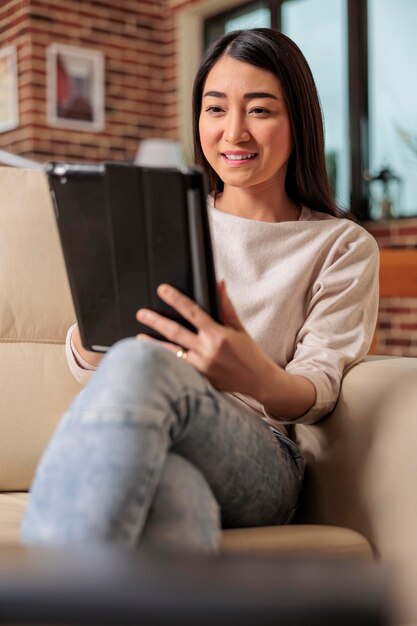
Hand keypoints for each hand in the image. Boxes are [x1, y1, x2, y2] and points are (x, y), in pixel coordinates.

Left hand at [136, 281, 275, 397]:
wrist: (258, 381)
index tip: (162, 290)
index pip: (192, 312)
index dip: (176, 299)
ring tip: (139, 337)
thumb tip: (219, 284)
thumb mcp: (239, 328)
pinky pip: (178, 368)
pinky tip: (153, 357)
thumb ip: (226, 307)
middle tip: (141, 313)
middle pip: (175, 332)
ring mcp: (202, 367)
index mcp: (218, 335)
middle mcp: (208, 351)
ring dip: (154, 344)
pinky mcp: (200, 380)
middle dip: (155, 321)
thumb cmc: (249, 353)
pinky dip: (165, 361)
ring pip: (172, 352)